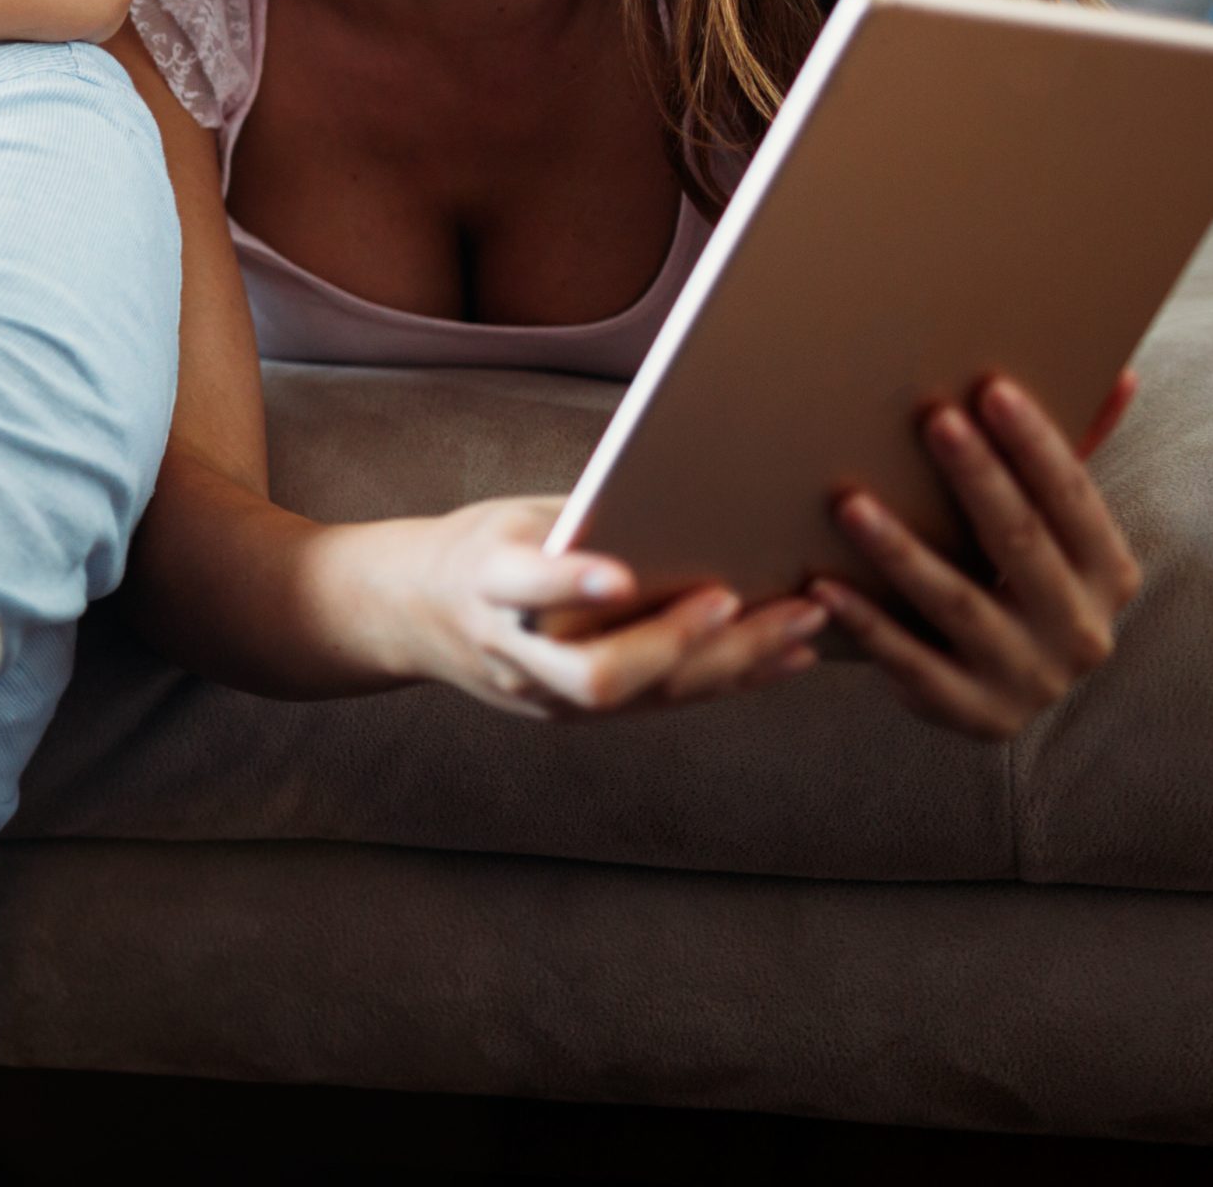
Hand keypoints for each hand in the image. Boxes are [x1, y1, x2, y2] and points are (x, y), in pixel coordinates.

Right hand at [390, 497, 829, 718]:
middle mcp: (513, 654)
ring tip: (801, 621)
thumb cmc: (478, 548)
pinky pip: (663, 703)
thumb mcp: (508, 519)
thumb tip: (681, 498)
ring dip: (731, 663)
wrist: (411, 616)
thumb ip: (579, 523)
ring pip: (643, 698)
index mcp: (484, 584)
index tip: (622, 574)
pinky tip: (788, 655)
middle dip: (676, 642)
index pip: (523, 587)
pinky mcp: (576, 715)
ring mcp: (545, 696)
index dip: (572, 584)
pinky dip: (733, 679)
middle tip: (736, 598)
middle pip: (597, 673)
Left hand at [815, 373, 1142, 737]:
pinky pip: (910, 662)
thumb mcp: (1056, 535)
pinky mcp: (974, 714)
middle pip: (1019, 542)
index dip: (1037, 445)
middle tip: (931, 420)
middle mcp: (1081, 631)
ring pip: (957, 603)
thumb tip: (1120, 371)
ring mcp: (1030, 679)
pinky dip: (865, 624)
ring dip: (901, 551)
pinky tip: (821, 586)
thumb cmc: (1022, 586)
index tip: (993, 387)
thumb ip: (1077, 457)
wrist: (1008, 694)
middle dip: (977, 479)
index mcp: (1109, 574)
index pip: (1074, 498)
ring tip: (849, 503)